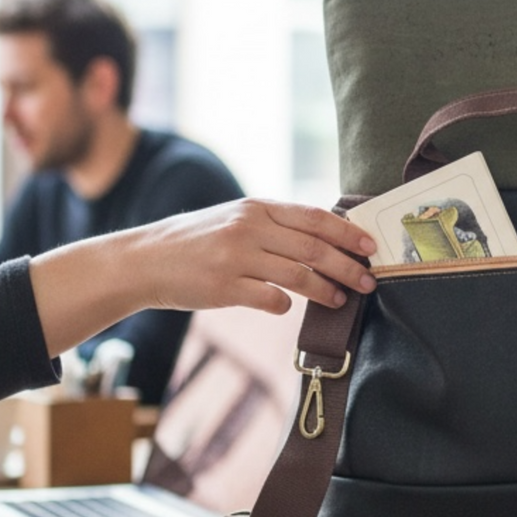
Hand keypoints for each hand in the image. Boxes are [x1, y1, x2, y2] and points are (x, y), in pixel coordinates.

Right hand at [30, 198, 379, 358]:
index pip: (314, 217)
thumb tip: (328, 237)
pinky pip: (270, 299)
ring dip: (327, 290)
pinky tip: (290, 308)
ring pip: (298, 275)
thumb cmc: (198, 240)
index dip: (348, 232)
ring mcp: (236, 258)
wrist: (145, 260)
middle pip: (314, 248)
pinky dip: (286, 305)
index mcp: (257, 208)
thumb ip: (276, 225)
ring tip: (341, 300)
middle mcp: (248, 228)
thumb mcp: (236, 219)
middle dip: (348, 266)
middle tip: (369, 282)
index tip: (371, 246)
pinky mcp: (224, 288)